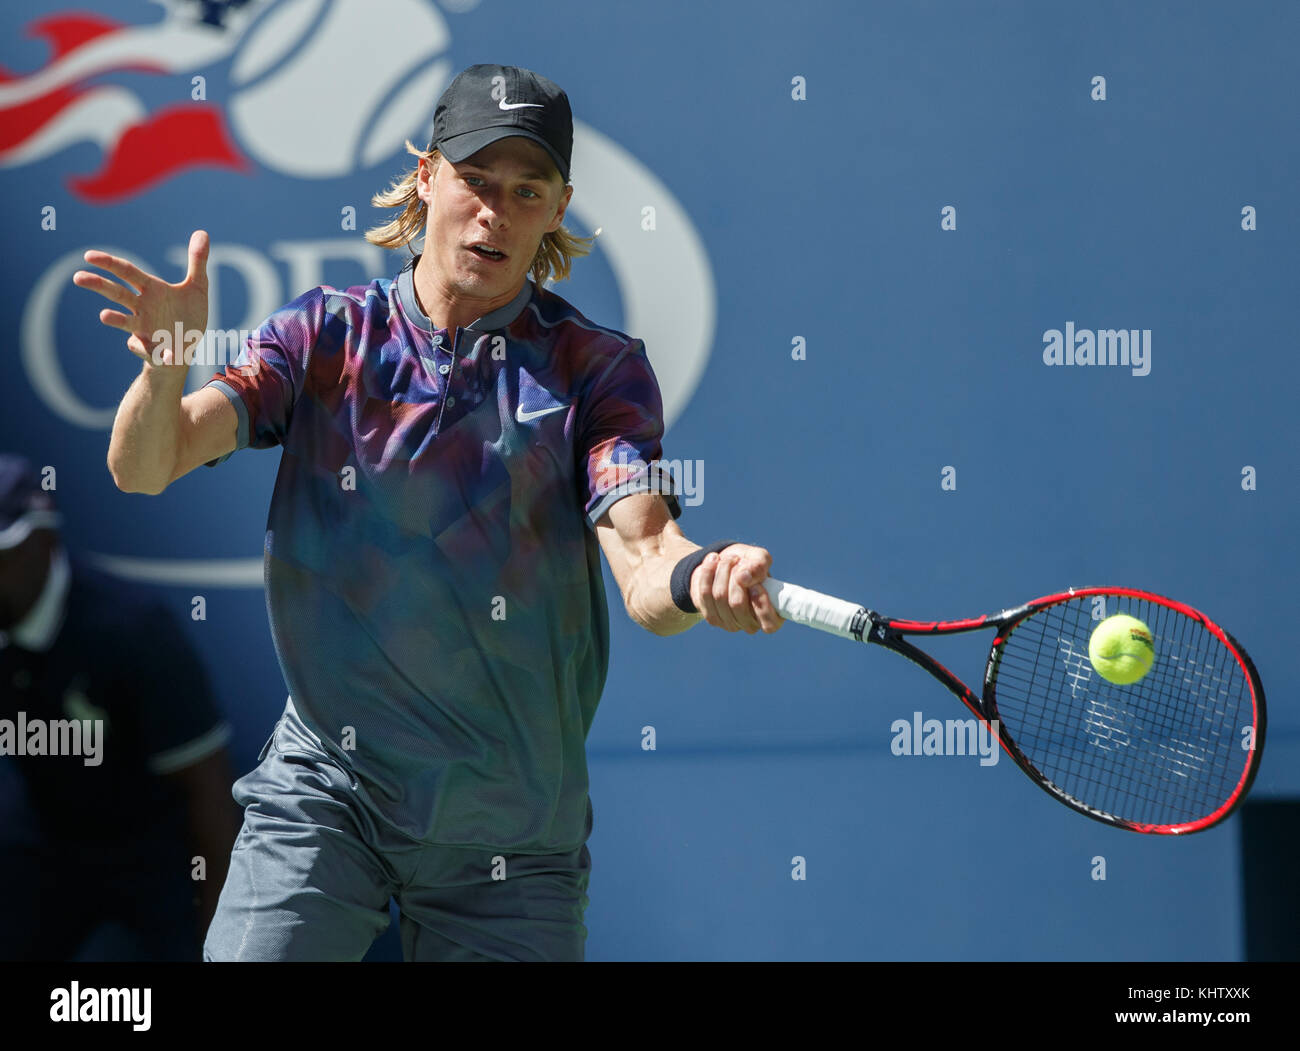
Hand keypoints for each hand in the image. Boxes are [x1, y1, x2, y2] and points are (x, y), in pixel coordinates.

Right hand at [73, 229, 210, 368]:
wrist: (190, 346)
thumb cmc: (188, 314)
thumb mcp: (198, 287)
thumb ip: (197, 262)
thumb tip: (202, 232)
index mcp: (151, 289)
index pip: (126, 272)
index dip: (109, 263)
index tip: (88, 255)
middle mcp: (142, 307)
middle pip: (117, 293)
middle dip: (98, 285)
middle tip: (77, 277)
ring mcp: (144, 329)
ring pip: (125, 322)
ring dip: (115, 319)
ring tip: (103, 315)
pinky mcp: (152, 349)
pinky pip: (146, 349)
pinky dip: (148, 350)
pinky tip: (155, 351)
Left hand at [690, 543, 783, 633]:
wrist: (724, 564)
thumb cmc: (749, 564)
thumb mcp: (759, 558)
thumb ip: (759, 565)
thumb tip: (745, 577)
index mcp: (772, 615)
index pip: (769, 623)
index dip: (761, 602)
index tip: (755, 583)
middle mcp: (751, 624)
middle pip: (737, 603)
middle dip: (734, 575)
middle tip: (736, 560)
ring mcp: (731, 624)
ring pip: (720, 596)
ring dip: (721, 571)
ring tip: (726, 560)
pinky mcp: (712, 618)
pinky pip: (704, 594)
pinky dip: (707, 573)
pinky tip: (712, 562)